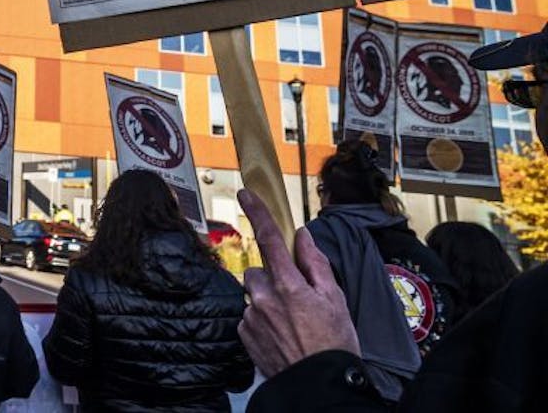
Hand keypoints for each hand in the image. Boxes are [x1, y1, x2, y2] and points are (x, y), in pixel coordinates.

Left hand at [237, 189, 359, 376]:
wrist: (318, 385)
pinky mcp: (244, 333)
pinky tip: (282, 333)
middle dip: (274, 279)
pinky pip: (250, 315)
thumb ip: (315, 264)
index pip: (269, 239)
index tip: (246, 194)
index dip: (257, 213)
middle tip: (297, 300)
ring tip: (292, 322)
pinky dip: (262, 319)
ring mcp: (251, 316)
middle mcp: (264, 297)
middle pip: (260, 271)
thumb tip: (302, 237)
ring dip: (268, 301)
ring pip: (255, 294)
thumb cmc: (333, 345)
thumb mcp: (335, 299)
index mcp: (289, 285)